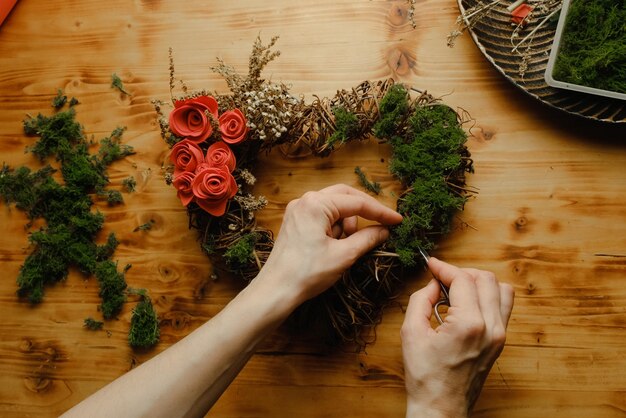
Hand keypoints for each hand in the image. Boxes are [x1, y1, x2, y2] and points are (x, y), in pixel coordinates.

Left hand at [261, 184, 401, 302]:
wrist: (276, 290)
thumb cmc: (307, 273)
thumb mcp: (344, 255)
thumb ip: (367, 238)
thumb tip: (385, 230)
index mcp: (316, 204)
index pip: (357, 203)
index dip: (380, 212)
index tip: (397, 220)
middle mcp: (305, 201)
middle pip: (345, 196)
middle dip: (364, 211)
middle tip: (382, 225)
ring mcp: (298, 210)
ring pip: (334, 207)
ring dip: (347, 222)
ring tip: (347, 246)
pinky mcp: (295, 221)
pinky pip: (322, 216)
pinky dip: (334, 227)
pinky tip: (335, 245)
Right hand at [401, 258, 514, 417]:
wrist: (441, 407)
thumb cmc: (425, 375)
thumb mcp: (411, 332)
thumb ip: (420, 300)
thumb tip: (432, 284)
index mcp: (469, 324)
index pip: (462, 279)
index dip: (444, 267)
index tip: (431, 265)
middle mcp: (491, 327)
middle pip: (485, 278)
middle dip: (461, 272)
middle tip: (441, 278)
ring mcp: (500, 335)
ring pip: (502, 289)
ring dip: (479, 282)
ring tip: (458, 289)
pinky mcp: (501, 341)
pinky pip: (504, 306)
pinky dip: (488, 296)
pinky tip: (468, 303)